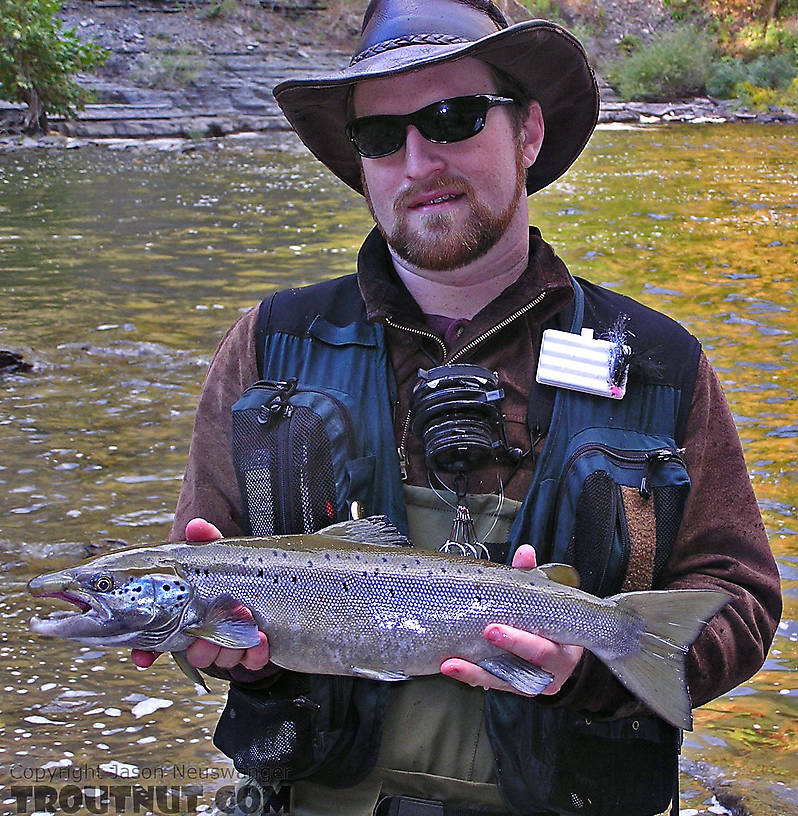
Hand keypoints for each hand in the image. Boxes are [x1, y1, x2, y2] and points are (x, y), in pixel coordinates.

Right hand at [131, 518, 271, 674]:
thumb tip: (196, 525)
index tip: (144, 658)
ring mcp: (231, 644)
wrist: (280, 580)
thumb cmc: (237, 569)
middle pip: (193, 654)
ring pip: (221, 660)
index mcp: (188, 615)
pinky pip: (252, 662)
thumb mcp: (221, 554)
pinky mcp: (256, 651)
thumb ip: (206, 540)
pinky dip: (256, 652)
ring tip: (245, 619)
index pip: (157, 640)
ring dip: (231, 644)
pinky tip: (261, 638)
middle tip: (208, 629)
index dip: (147, 652)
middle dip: (201, 645)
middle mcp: (206, 633)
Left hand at [440, 545, 583, 695]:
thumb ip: (533, 576)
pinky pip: (491, 683)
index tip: (493, 628)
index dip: (519, 642)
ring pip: (502, 682)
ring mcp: (529, 682)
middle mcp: (549, 673)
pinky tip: (452, 667)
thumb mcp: (545, 600)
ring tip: (450, 664)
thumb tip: (525, 552)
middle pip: (526, 668)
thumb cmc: (550, 621)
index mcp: (563, 651)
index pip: (544, 651)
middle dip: (500, 652)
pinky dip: (471, 676)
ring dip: (474, 673)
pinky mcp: (511, 686)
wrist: (560, 649)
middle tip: (479, 635)